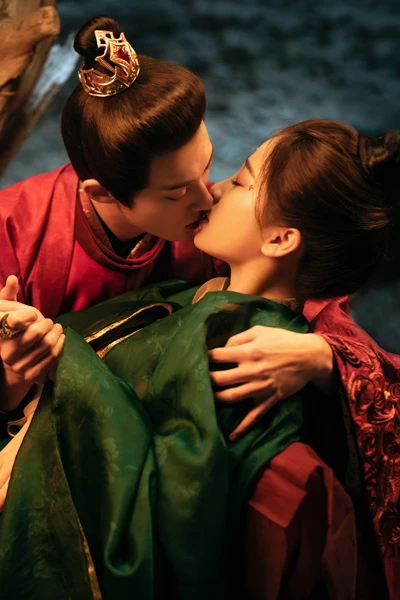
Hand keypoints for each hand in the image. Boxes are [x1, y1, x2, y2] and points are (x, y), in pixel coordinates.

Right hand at [0, 276, 64, 384]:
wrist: (13, 363)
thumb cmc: (11, 331)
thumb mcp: (5, 312)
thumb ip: (8, 295)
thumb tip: (12, 277)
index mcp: (1, 336)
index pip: (14, 322)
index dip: (28, 315)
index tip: (34, 314)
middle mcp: (7, 354)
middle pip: (36, 333)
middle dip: (47, 323)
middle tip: (49, 321)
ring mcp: (20, 367)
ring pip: (47, 345)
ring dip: (57, 333)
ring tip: (57, 327)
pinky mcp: (32, 375)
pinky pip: (53, 358)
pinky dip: (60, 345)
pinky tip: (60, 338)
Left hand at [208, 325, 333, 440]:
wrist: (309, 356)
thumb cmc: (283, 340)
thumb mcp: (260, 331)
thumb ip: (238, 337)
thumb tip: (222, 348)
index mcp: (248, 351)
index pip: (217, 356)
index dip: (205, 357)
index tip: (200, 359)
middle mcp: (251, 371)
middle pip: (219, 379)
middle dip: (206, 379)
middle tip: (200, 379)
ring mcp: (260, 387)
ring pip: (230, 397)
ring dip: (216, 398)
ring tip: (208, 397)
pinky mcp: (269, 399)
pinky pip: (253, 417)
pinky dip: (242, 428)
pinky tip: (231, 436)